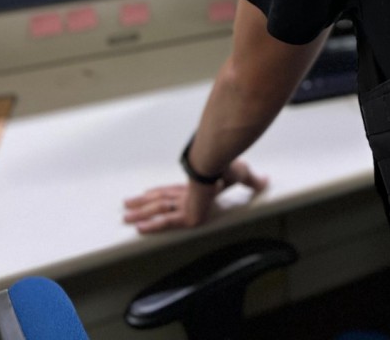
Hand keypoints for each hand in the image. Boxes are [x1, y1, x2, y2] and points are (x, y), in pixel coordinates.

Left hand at [123, 159, 267, 233]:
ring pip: (158, 210)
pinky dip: (153, 225)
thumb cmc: (228, 164)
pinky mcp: (186, 214)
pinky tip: (139, 228)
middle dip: (144, 203)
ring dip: (141, 213)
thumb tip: (264, 181)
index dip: (161, 193)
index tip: (148, 193)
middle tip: (127, 205)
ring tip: (125, 217)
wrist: (219, 160)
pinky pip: (166, 222)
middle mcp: (187, 193)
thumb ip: (251, 181)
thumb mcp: (242, 174)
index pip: (176, 191)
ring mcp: (185, 203)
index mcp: (197, 186)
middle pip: (161, 200)